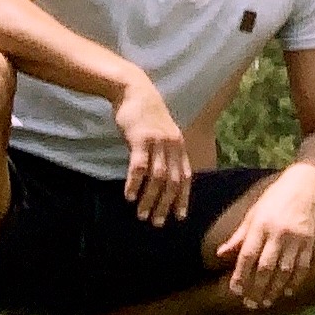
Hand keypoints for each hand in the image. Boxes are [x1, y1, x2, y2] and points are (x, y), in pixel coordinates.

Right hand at [113, 73, 191, 224]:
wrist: (134, 91)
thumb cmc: (147, 115)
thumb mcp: (163, 133)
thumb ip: (165, 152)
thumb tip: (164, 177)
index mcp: (179, 146)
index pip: (186, 177)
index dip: (183, 198)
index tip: (180, 217)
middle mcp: (172, 145)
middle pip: (173, 181)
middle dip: (166, 205)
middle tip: (158, 223)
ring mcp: (157, 142)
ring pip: (157, 177)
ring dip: (150, 199)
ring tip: (142, 216)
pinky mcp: (141, 139)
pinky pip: (139, 166)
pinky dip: (134, 183)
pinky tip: (129, 197)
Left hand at [214, 166, 314, 305]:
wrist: (305, 185)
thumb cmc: (274, 199)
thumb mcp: (253, 214)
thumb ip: (238, 236)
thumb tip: (220, 254)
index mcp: (260, 225)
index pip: (247, 255)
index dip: (240, 275)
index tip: (235, 291)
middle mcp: (277, 233)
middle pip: (265, 267)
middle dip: (257, 288)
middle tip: (251, 303)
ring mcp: (295, 238)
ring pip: (284, 270)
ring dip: (275, 289)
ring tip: (267, 301)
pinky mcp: (310, 241)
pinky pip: (302, 266)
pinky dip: (295, 281)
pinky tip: (288, 291)